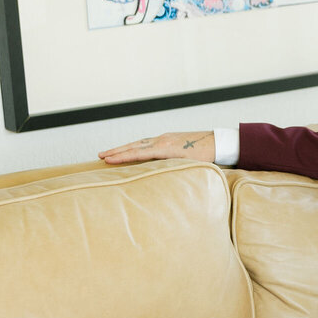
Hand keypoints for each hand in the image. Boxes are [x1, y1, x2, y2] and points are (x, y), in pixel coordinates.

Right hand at [98, 132, 214, 164]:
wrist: (218, 141)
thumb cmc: (206, 157)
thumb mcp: (190, 165)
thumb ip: (174, 169)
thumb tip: (159, 179)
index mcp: (165, 148)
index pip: (138, 152)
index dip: (121, 156)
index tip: (106, 159)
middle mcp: (162, 140)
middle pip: (134, 145)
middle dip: (116, 151)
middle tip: (99, 155)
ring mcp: (164, 138)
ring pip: (139, 143)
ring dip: (123, 148)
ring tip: (109, 153)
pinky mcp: (167, 138)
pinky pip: (147, 142)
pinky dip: (135, 146)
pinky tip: (130, 150)